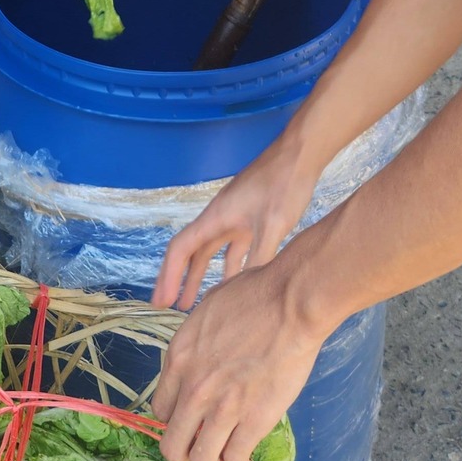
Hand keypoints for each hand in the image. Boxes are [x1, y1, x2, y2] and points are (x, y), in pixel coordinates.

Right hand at [154, 131, 322, 309]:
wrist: (300, 154)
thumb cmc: (283, 184)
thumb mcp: (272, 224)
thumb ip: (259, 259)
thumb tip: (247, 293)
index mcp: (216, 218)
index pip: (181, 249)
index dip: (168, 276)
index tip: (161, 301)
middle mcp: (220, 218)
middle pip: (191, 252)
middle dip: (179, 279)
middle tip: (169, 306)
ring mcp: (235, 218)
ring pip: (211, 252)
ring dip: (202, 275)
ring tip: (195, 303)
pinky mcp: (252, 219)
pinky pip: (234, 249)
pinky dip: (229, 267)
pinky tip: (234, 284)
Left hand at [154, 258, 326, 460]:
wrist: (289, 304)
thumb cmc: (252, 296)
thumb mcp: (205, 313)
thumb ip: (194, 346)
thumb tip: (195, 364)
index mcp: (178, 359)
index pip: (160, 411)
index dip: (176, 418)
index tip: (192, 416)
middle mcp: (194, 390)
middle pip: (172, 445)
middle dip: (186, 448)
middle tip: (204, 441)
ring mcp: (223, 408)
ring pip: (201, 460)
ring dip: (212, 458)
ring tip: (224, 447)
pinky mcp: (254, 421)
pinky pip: (233, 460)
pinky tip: (243, 447)